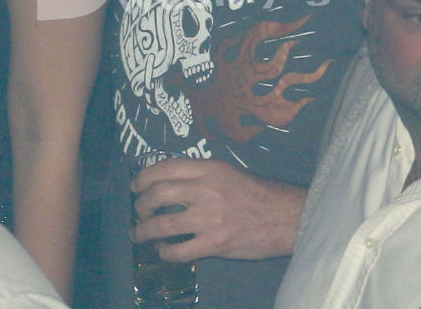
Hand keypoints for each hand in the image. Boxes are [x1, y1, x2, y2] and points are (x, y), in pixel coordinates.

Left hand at [130, 158, 305, 260]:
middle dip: (141, 204)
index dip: (144, 177)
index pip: (165, 167)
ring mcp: (209, 218)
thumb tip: (171, 182)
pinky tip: (163, 250)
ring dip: (144, 231)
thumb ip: (201, 174)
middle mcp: (206, 190)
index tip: (136, 186)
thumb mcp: (229, 171)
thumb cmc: (257, 192)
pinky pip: (178, 250)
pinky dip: (164, 252)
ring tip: (139, 234)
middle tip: (139, 211)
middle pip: (158, 194)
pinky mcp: (214, 244)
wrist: (284, 216)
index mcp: (210, 168)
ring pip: (163, 224)